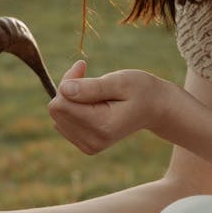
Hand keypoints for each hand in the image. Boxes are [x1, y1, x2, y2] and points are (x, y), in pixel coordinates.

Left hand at [49, 60, 167, 154]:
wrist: (155, 108)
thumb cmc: (140, 90)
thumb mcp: (120, 82)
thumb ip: (92, 87)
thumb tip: (63, 90)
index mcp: (102, 126)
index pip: (61, 103)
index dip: (68, 81)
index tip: (83, 66)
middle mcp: (93, 141)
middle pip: (56, 110)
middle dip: (67, 89)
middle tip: (86, 74)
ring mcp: (89, 146)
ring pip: (57, 116)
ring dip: (70, 98)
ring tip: (93, 90)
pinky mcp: (86, 145)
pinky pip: (62, 122)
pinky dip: (73, 108)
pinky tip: (91, 102)